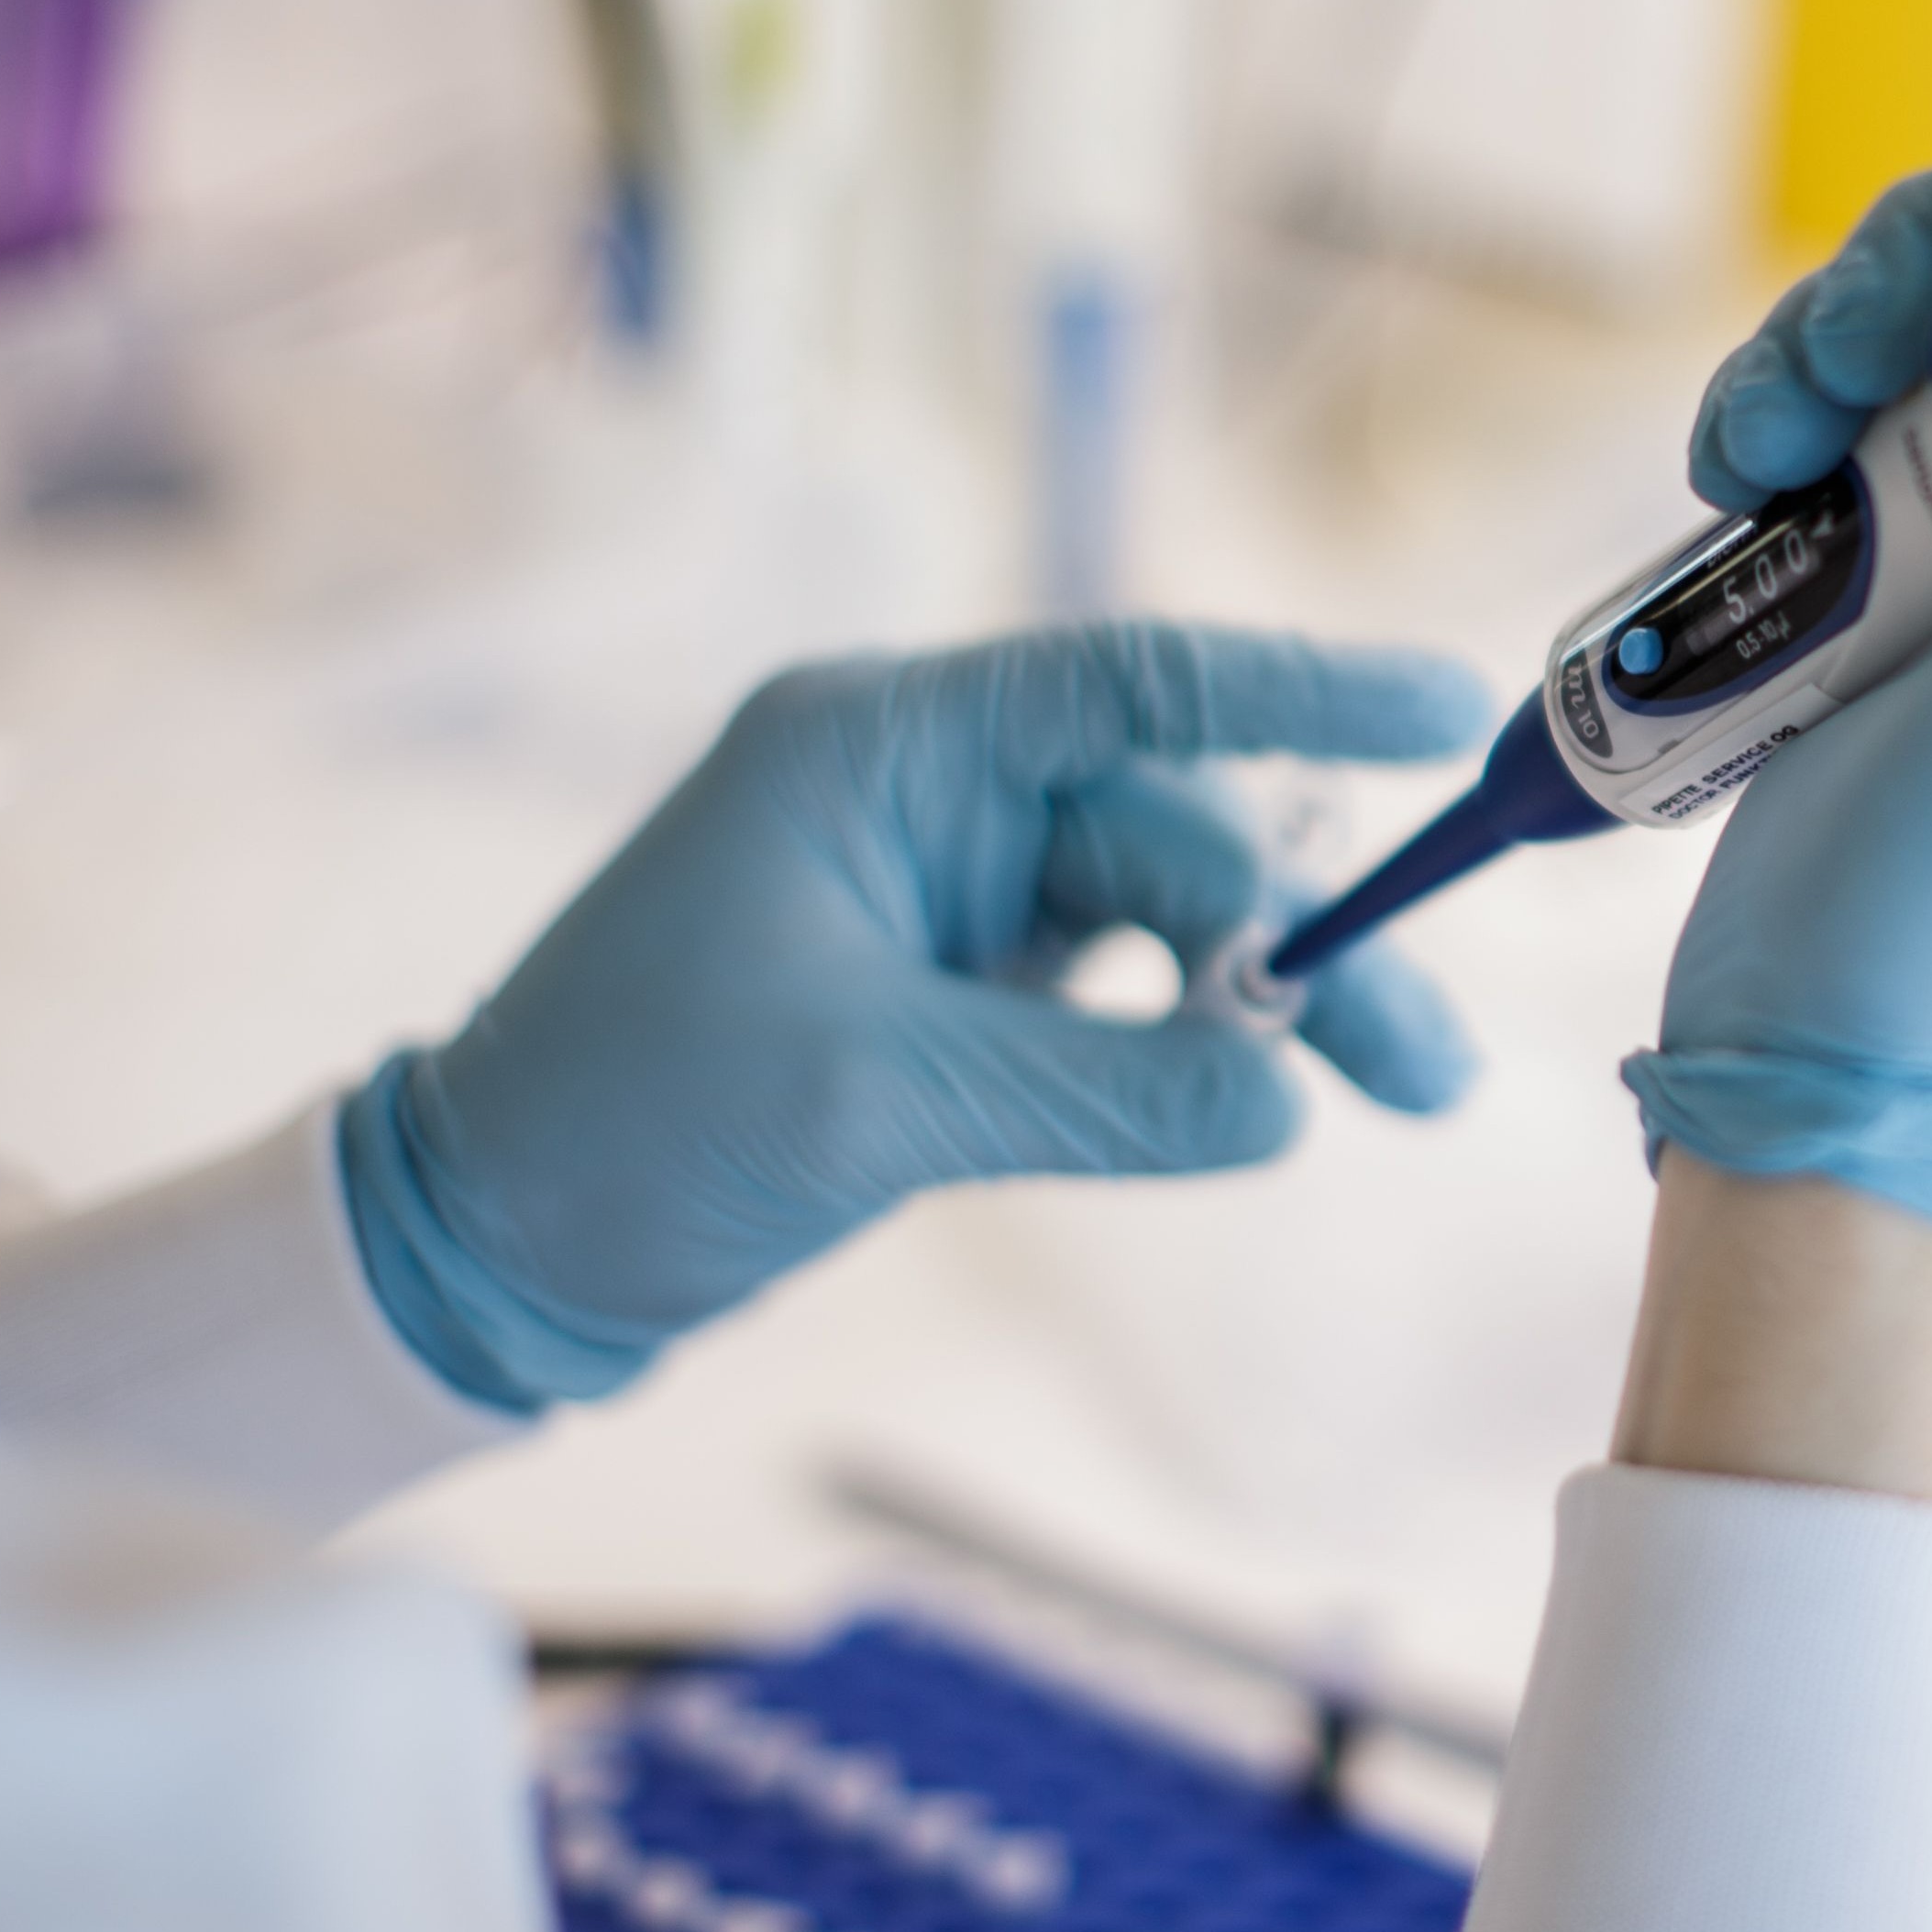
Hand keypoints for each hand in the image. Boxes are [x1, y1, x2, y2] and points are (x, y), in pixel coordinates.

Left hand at [342, 624, 1488, 1409]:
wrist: (483, 1246)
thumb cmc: (632, 1127)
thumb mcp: (872, 1101)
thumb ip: (1099, 1086)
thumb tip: (1286, 1092)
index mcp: (882, 747)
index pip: (1130, 685)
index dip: (1299, 694)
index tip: (1448, 713)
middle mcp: (925, 792)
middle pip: (1175, 832)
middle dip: (1305, 940)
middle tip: (1426, 1070)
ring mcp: (941, 888)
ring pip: (1165, 918)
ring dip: (1276, 1002)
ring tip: (1403, 1093)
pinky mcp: (951, 986)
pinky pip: (1117, 991)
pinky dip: (1198, 1041)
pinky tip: (1272, 1095)